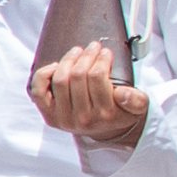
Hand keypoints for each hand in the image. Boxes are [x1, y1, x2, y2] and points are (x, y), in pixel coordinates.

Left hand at [31, 43, 149, 151]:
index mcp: (105, 114)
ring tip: (78, 51)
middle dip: (86, 56)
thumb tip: (122, 93)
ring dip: (68, 60)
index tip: (105, 52)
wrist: (106, 130)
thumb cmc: (120, 111)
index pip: (97, 77)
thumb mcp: (138, 106)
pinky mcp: (50, 116)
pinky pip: (38, 92)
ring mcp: (63, 118)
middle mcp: (83, 118)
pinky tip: (56, 66)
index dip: (101, 59)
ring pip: (60, 80)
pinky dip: (43, 75)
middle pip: (78, 76)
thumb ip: (136, 99)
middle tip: (93, 47)